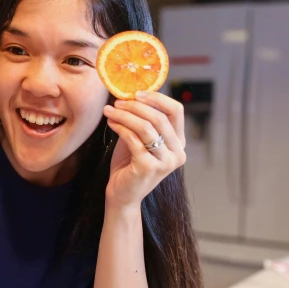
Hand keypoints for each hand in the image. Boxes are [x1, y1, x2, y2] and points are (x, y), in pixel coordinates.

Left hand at [103, 91, 186, 208]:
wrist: (122, 194)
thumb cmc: (129, 164)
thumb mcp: (139, 138)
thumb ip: (141, 120)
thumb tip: (130, 95)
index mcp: (178, 142)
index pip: (177, 111)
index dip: (157, 98)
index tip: (136, 93)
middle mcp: (177, 152)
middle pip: (160, 118)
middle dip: (135, 106)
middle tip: (117, 102)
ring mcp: (165, 162)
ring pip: (146, 128)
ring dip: (125, 116)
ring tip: (109, 111)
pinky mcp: (149, 168)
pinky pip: (134, 140)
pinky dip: (120, 128)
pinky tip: (110, 123)